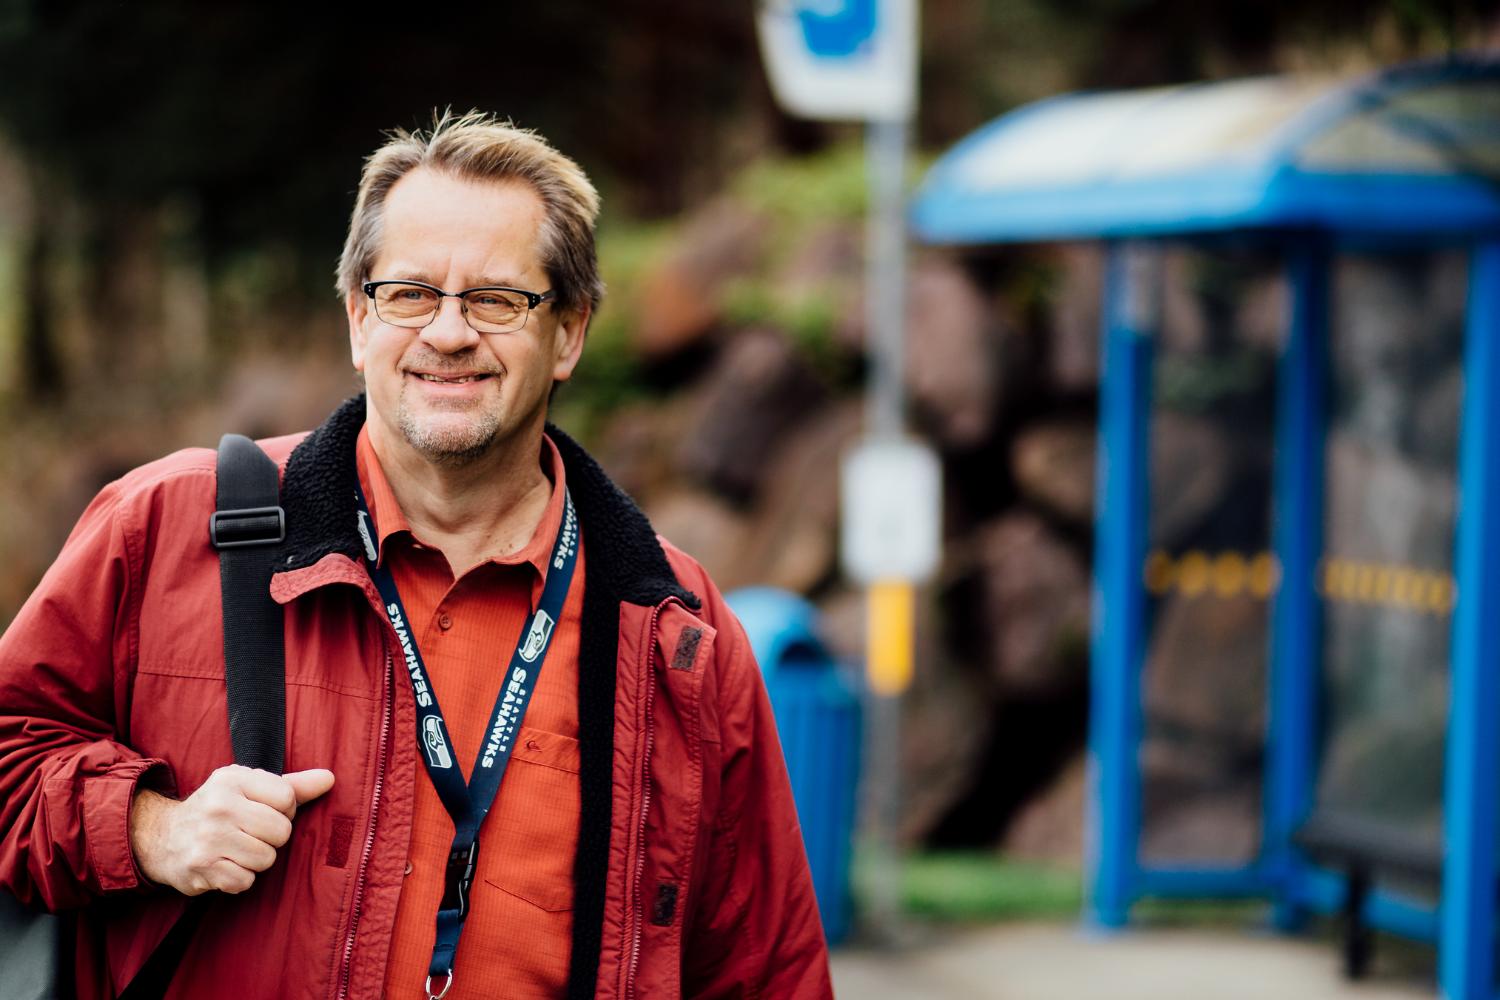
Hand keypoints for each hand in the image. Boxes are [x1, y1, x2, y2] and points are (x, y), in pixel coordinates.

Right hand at [129, 765, 334, 895]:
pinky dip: (239, 879)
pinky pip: (246, 881)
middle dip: (271, 838)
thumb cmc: (220, 810)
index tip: (264, 812)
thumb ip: (293, 785)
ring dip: (256, 860)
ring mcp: (209, 837)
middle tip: (249, 834)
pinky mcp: (201, 867)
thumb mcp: (250, 788)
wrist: (162, 837)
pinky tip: (224, 865)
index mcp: (234, 778)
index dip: (284, 811)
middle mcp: (220, 805)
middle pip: (281, 831)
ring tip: (236, 850)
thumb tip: (330, 778)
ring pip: (266, 858)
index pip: (288, 798)